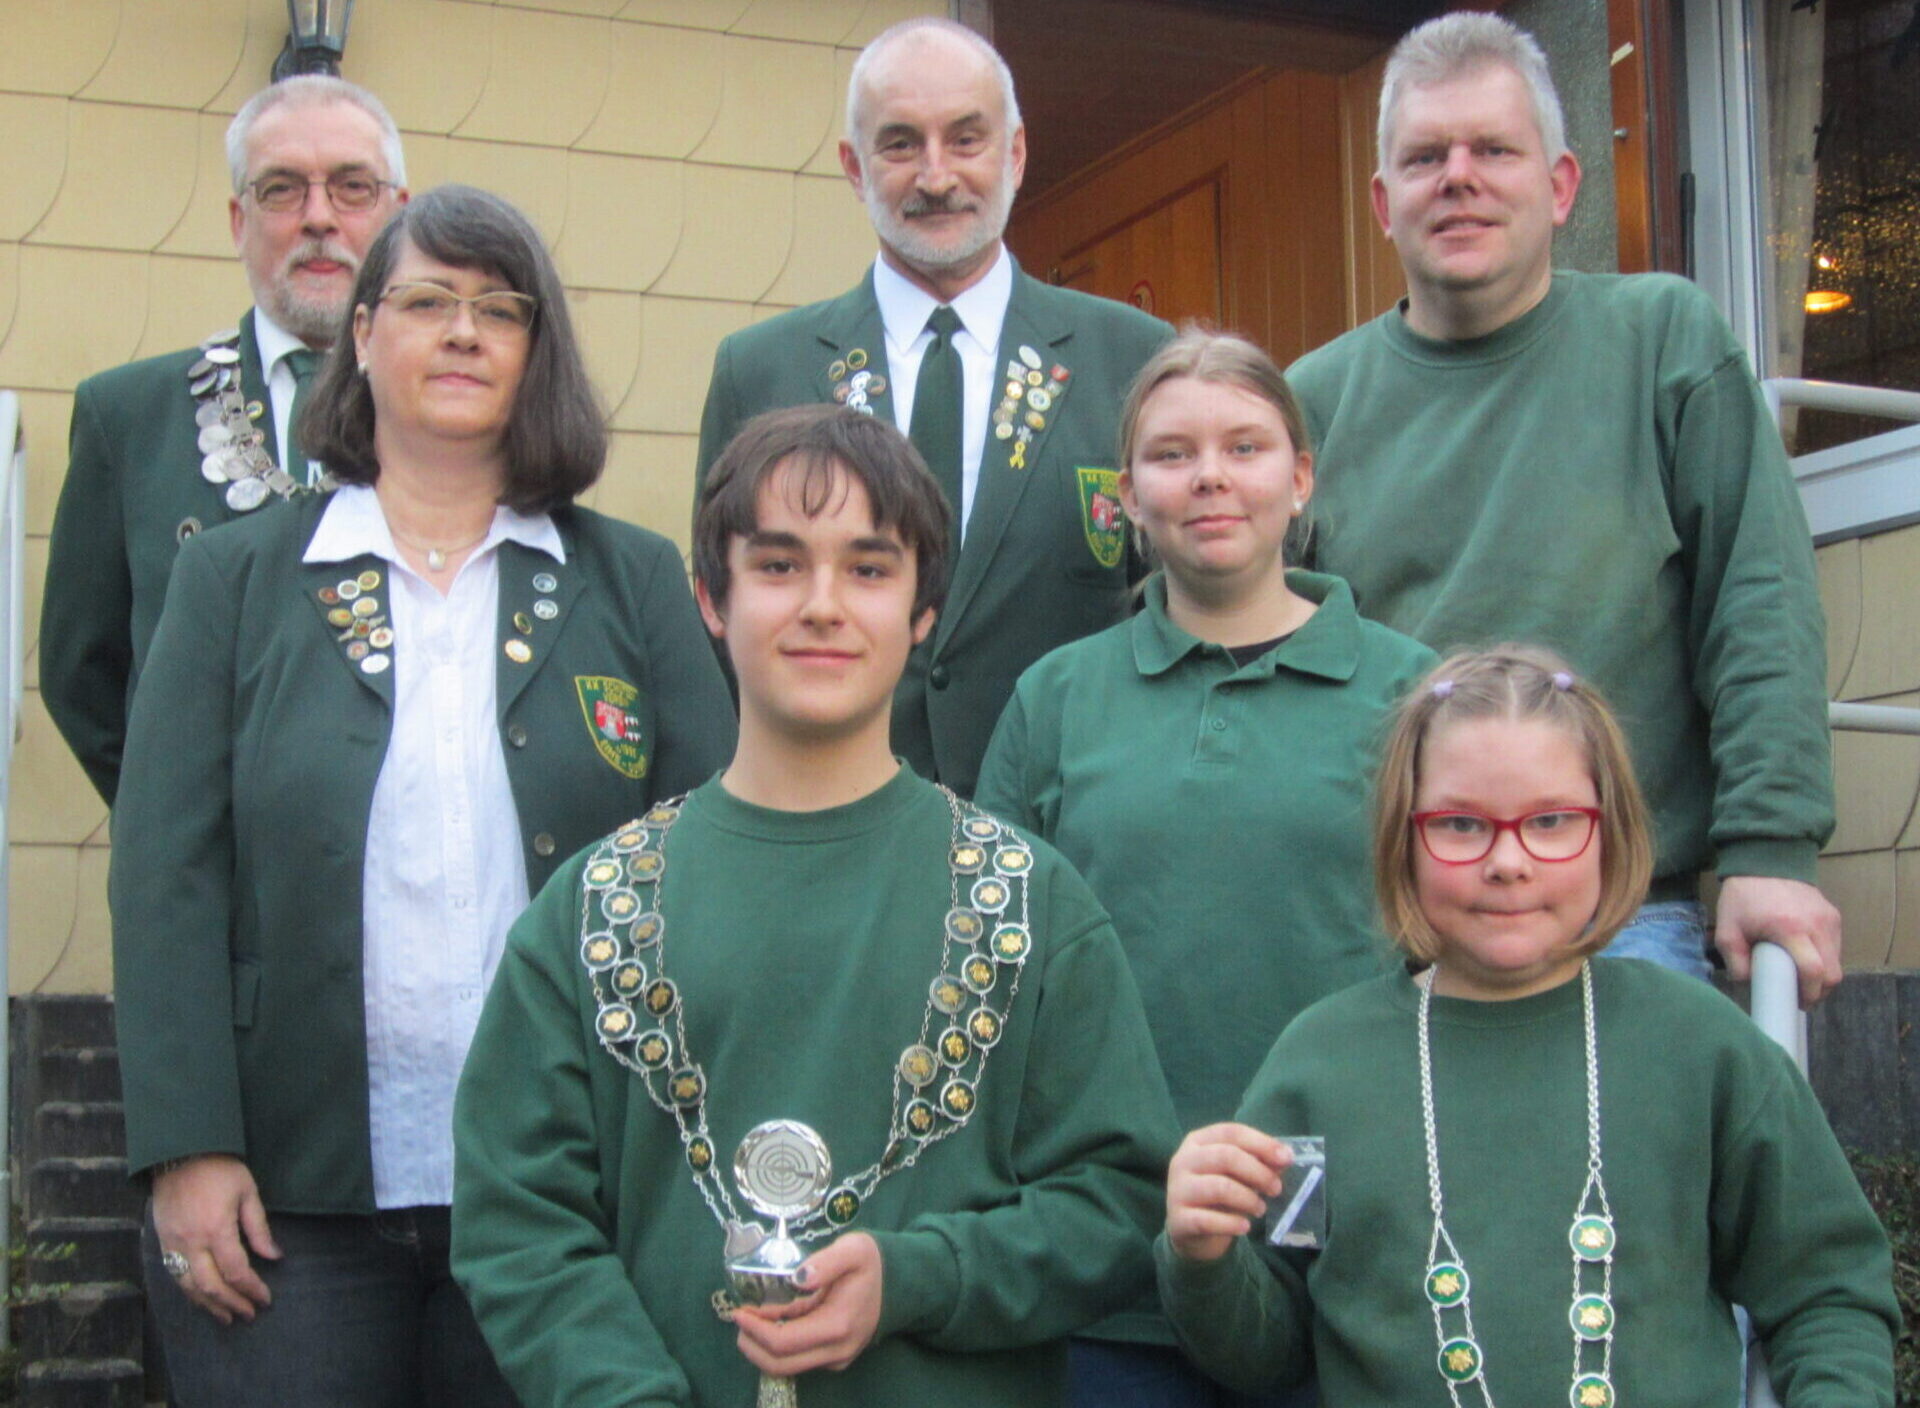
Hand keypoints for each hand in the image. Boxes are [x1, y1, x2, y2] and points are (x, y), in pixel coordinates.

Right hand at [151, 1154, 280, 1323]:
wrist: (178, 1154)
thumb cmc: (219, 1169)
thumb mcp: (247, 1192)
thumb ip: (259, 1228)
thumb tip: (274, 1256)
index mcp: (216, 1229)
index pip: (236, 1271)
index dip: (252, 1289)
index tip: (265, 1299)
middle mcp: (191, 1243)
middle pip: (211, 1286)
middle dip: (232, 1303)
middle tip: (249, 1314)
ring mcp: (173, 1245)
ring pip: (189, 1287)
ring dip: (209, 1305)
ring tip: (227, 1317)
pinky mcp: (162, 1243)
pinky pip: (174, 1277)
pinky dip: (190, 1293)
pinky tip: (203, 1299)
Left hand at [731, 1232, 882, 1376]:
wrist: (898, 1283)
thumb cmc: (872, 1264)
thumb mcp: (853, 1250)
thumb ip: (825, 1262)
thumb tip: (798, 1278)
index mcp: (838, 1326)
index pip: (783, 1342)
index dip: (755, 1330)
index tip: (739, 1310)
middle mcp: (836, 1351)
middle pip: (779, 1364)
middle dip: (751, 1344)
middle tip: (739, 1317)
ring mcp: (836, 1358)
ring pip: (786, 1367)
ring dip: (761, 1347)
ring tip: (751, 1319)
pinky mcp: (834, 1358)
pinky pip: (798, 1360)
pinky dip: (778, 1346)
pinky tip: (773, 1322)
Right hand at [1166, 1123, 1290, 1263]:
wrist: (1191, 1232)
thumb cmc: (1219, 1194)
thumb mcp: (1238, 1175)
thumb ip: (1259, 1163)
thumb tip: (1285, 1157)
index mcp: (1197, 1142)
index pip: (1231, 1132)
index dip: (1261, 1143)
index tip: (1287, 1158)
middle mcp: (1183, 1161)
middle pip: (1225, 1156)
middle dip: (1258, 1172)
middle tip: (1276, 1188)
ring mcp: (1178, 1190)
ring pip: (1219, 1187)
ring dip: (1248, 1199)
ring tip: (1261, 1209)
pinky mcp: (1178, 1220)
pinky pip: (1208, 1220)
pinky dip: (1232, 1224)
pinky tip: (1245, 1227)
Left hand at [1714, 875, 1842, 1007]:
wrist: (1764, 859)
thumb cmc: (1743, 897)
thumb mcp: (1727, 930)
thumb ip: (1736, 962)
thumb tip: (1750, 985)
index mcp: (1790, 929)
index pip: (1814, 971)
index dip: (1809, 993)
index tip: (1797, 1003)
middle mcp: (1817, 925)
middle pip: (1832, 973)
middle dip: (1819, 991)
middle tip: (1800, 996)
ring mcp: (1830, 919)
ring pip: (1837, 962)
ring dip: (1823, 975)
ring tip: (1800, 977)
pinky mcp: (1834, 915)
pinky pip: (1835, 947)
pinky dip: (1824, 958)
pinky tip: (1804, 957)